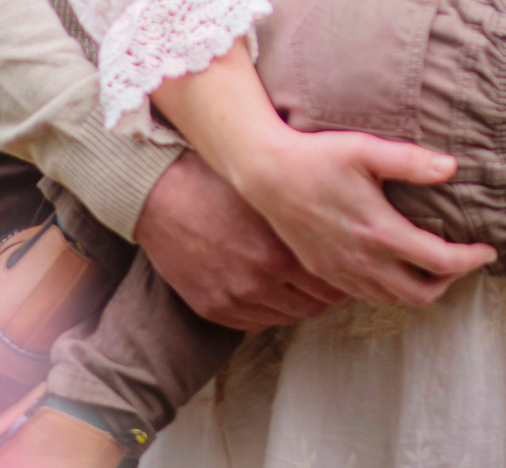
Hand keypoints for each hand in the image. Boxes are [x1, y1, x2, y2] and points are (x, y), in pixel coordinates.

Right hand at [134, 151, 343, 329]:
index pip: (332, 282)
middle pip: (313, 305)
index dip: (342, 275)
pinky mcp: (211, 308)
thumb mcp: (269, 194)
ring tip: (298, 285)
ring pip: (286, 317)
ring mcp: (234, 298)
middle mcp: (260, 281)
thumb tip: (338, 232)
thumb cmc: (217, 182)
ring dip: (296, 303)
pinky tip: (270, 291)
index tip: (344, 267)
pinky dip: (267, 310)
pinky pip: (255, 322)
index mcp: (281, 251)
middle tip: (326, 279)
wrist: (161, 193)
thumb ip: (303, 220)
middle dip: (323, 293)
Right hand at [228, 127, 496, 307]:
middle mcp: (363, 261)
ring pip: (393, 299)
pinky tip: (393, 264)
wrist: (266, 174)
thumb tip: (452, 168)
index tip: (488, 249)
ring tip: (433, 262)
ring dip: (420, 286)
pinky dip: (391, 288)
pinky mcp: (324, 273)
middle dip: (450, 281)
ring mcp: (341, 272)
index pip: (441, 262)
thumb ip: (411, 161)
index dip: (471, 260)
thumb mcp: (366, 149)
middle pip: (422, 294)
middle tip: (463, 258)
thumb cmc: (317, 156)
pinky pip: (367, 295)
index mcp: (380, 233)